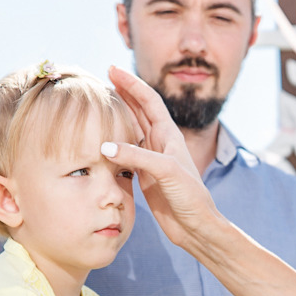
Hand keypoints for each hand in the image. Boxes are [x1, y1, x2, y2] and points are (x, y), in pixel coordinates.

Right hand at [104, 66, 219, 249]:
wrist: (195, 227)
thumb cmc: (190, 197)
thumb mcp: (165, 172)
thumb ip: (137, 157)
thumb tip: (105, 146)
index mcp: (169, 135)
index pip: (148, 100)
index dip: (131, 83)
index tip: (112, 69)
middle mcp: (160, 143)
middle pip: (139, 110)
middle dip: (122, 92)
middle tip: (102, 79)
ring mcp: (152, 159)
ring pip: (131, 129)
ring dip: (117, 115)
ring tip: (99, 103)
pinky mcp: (145, 176)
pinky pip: (126, 153)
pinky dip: (113, 143)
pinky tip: (102, 141)